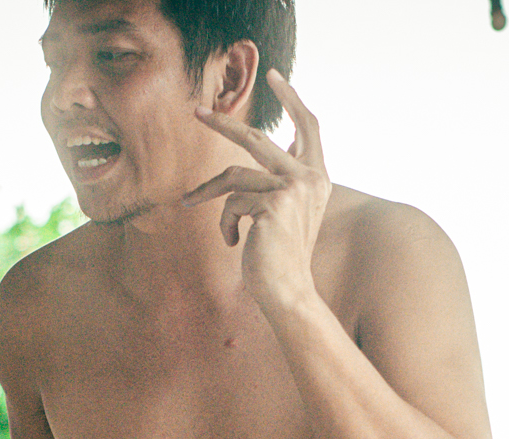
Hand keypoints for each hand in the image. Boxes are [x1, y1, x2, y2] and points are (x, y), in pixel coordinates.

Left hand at [183, 70, 328, 312]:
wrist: (288, 292)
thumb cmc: (281, 256)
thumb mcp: (285, 212)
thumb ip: (282, 178)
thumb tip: (279, 144)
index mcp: (317, 177)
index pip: (308, 127)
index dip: (292, 99)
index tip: (274, 75)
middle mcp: (310, 178)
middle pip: (255, 138)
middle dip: (221, 124)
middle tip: (196, 111)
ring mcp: (293, 188)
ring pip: (234, 175)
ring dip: (208, 190)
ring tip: (190, 202)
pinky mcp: (273, 203)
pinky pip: (233, 202)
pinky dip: (226, 222)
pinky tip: (233, 242)